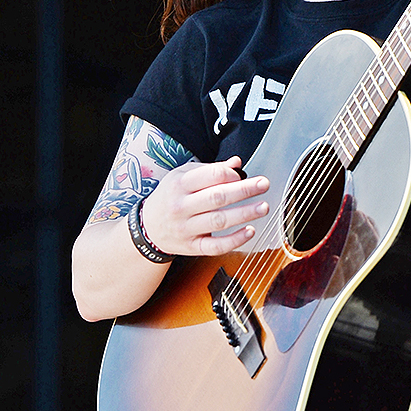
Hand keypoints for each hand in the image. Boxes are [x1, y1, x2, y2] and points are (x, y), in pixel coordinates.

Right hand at [139, 156, 269, 256]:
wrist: (146, 228)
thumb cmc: (169, 198)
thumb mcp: (182, 177)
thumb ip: (210, 170)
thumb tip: (236, 163)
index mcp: (179, 184)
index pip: (210, 176)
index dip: (230, 174)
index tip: (242, 174)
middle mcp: (181, 206)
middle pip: (218, 197)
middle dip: (244, 190)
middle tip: (263, 185)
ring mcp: (186, 228)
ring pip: (219, 221)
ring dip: (244, 214)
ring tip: (263, 207)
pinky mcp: (191, 247)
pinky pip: (215, 246)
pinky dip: (234, 240)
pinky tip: (250, 231)